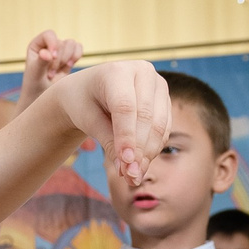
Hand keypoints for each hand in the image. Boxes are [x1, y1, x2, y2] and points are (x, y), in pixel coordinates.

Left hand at [18, 30, 83, 108]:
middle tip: (50, 75)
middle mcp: (48, 45)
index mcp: (36, 45)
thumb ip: (40, 63)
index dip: (53, 43)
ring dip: (67, 59)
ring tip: (58, 73)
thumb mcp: (35, 75)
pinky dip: (76, 56)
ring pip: (72, 44)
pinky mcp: (69, 57)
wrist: (42, 99)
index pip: (49, 35)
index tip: (52, 58)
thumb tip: (47, 53)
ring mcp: (60, 50)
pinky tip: (68, 67)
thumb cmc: (34, 87)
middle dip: (59, 60)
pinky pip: (79, 48)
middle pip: (62, 42)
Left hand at [49, 61, 168, 194]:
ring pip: (160, 124)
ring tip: (134, 176)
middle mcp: (142, 72)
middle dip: (139, 150)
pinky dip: (154, 148)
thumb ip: (108, 140)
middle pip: (146, 116)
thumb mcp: (88, 120)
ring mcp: (157, 84)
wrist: (89, 91)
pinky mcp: (164, 99)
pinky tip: (141, 165)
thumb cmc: (84, 103)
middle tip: (130, 177)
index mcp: (116, 71)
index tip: (126, 163)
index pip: (126, 107)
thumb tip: (127, 169)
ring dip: (148, 153)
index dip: (127, 137)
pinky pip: (164, 127)